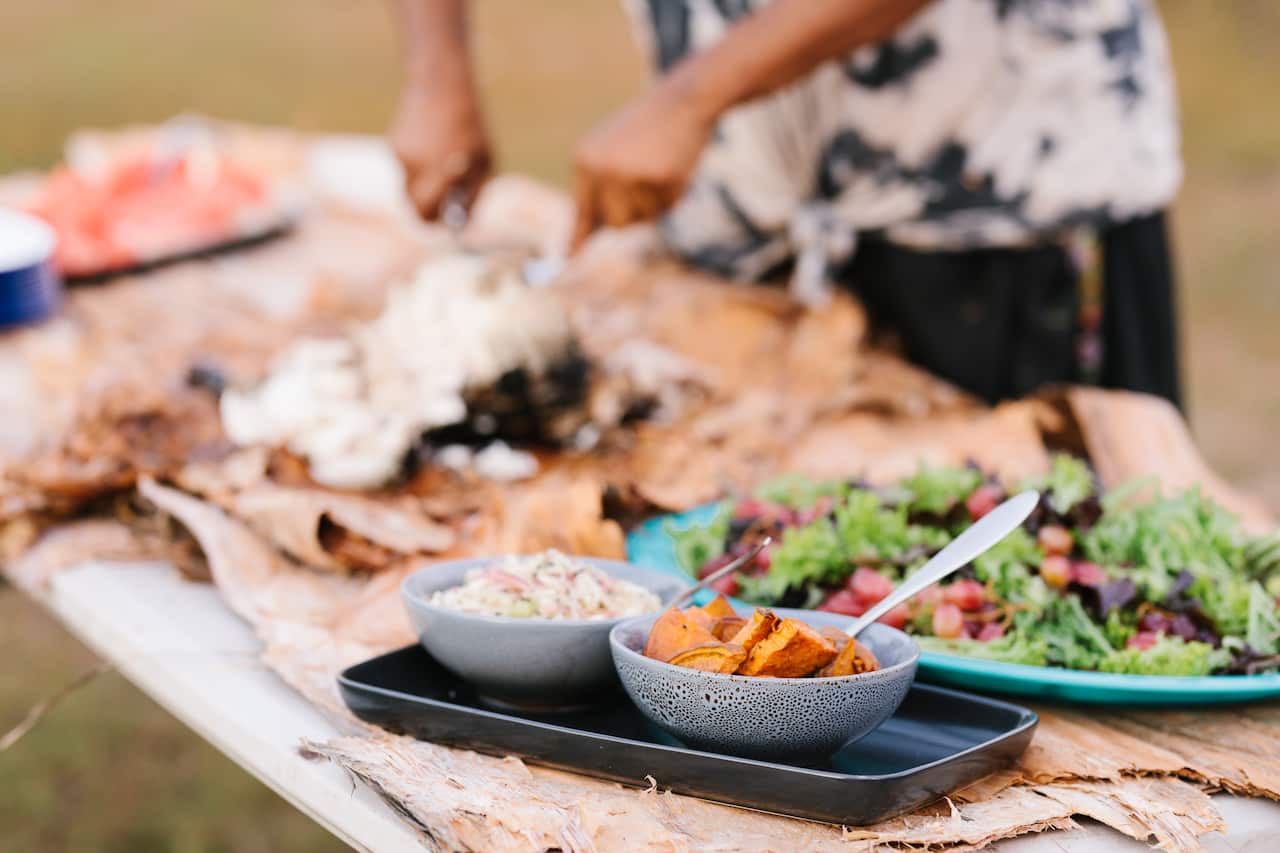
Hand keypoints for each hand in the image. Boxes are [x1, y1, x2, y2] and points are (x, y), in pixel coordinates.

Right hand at [389, 81, 491, 220]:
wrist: (440, 81)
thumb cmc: (470, 124)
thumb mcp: (484, 162)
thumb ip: (473, 196)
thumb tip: (461, 225)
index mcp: (437, 173)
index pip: (425, 214)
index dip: (437, 222)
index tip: (449, 218)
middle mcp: (414, 168)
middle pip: (414, 206)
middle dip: (430, 207)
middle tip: (449, 199)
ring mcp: (400, 157)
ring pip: (411, 187)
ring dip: (428, 183)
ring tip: (448, 158)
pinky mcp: (394, 146)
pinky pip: (408, 168)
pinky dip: (422, 166)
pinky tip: (435, 143)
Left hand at [570, 86, 714, 250]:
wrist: (681, 101)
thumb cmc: (645, 131)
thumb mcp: (611, 155)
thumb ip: (597, 194)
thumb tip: (578, 244)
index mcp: (584, 161)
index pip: (582, 210)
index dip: (578, 238)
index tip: (567, 261)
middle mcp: (601, 169)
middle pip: (614, 225)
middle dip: (631, 215)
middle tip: (644, 187)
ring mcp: (630, 175)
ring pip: (641, 220)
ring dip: (653, 205)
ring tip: (658, 170)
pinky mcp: (659, 179)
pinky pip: (666, 208)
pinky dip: (674, 194)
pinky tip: (674, 167)